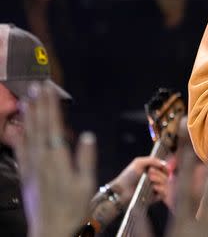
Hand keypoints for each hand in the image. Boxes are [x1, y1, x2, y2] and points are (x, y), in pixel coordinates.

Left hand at [16, 85, 96, 236]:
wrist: (51, 231)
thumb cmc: (73, 209)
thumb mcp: (86, 184)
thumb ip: (86, 159)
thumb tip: (88, 136)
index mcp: (58, 159)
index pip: (53, 126)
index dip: (51, 106)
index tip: (49, 89)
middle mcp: (42, 159)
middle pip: (39, 126)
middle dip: (38, 105)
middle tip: (36, 85)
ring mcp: (31, 167)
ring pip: (28, 136)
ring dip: (28, 116)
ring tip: (27, 99)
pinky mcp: (26, 176)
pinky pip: (21, 152)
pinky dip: (19, 137)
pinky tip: (18, 129)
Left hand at [109, 156, 168, 204]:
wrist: (121, 190)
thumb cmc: (128, 176)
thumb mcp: (138, 163)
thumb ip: (152, 160)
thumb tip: (164, 164)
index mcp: (154, 171)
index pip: (166, 169)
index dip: (165, 167)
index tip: (161, 166)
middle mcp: (156, 179)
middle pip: (167, 176)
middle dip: (159, 173)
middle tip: (150, 172)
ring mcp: (156, 188)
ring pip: (166, 184)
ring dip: (160, 180)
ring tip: (150, 179)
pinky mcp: (155, 197)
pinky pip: (164, 193)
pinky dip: (161, 189)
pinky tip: (155, 187)